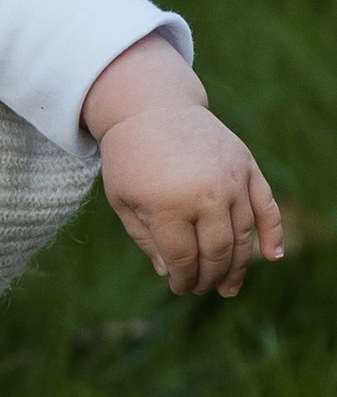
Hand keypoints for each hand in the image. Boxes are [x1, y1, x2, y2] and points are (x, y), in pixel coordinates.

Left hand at [100, 105, 281, 296]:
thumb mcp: (123, 200)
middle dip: (209, 277)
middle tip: (202, 289)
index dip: (183, 279)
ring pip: (243, 234)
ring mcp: (230, 179)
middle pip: (216, 251)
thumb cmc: (131, 158)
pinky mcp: (246, 166)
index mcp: (167, 205)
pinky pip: (266, 205)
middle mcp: (204, 194)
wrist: (152, 108)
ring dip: (238, 265)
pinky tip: (273, 256)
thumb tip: (170, 273)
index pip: (184, 258)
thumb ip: (146, 239)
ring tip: (229, 287)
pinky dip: (273, 231)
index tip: (179, 287)